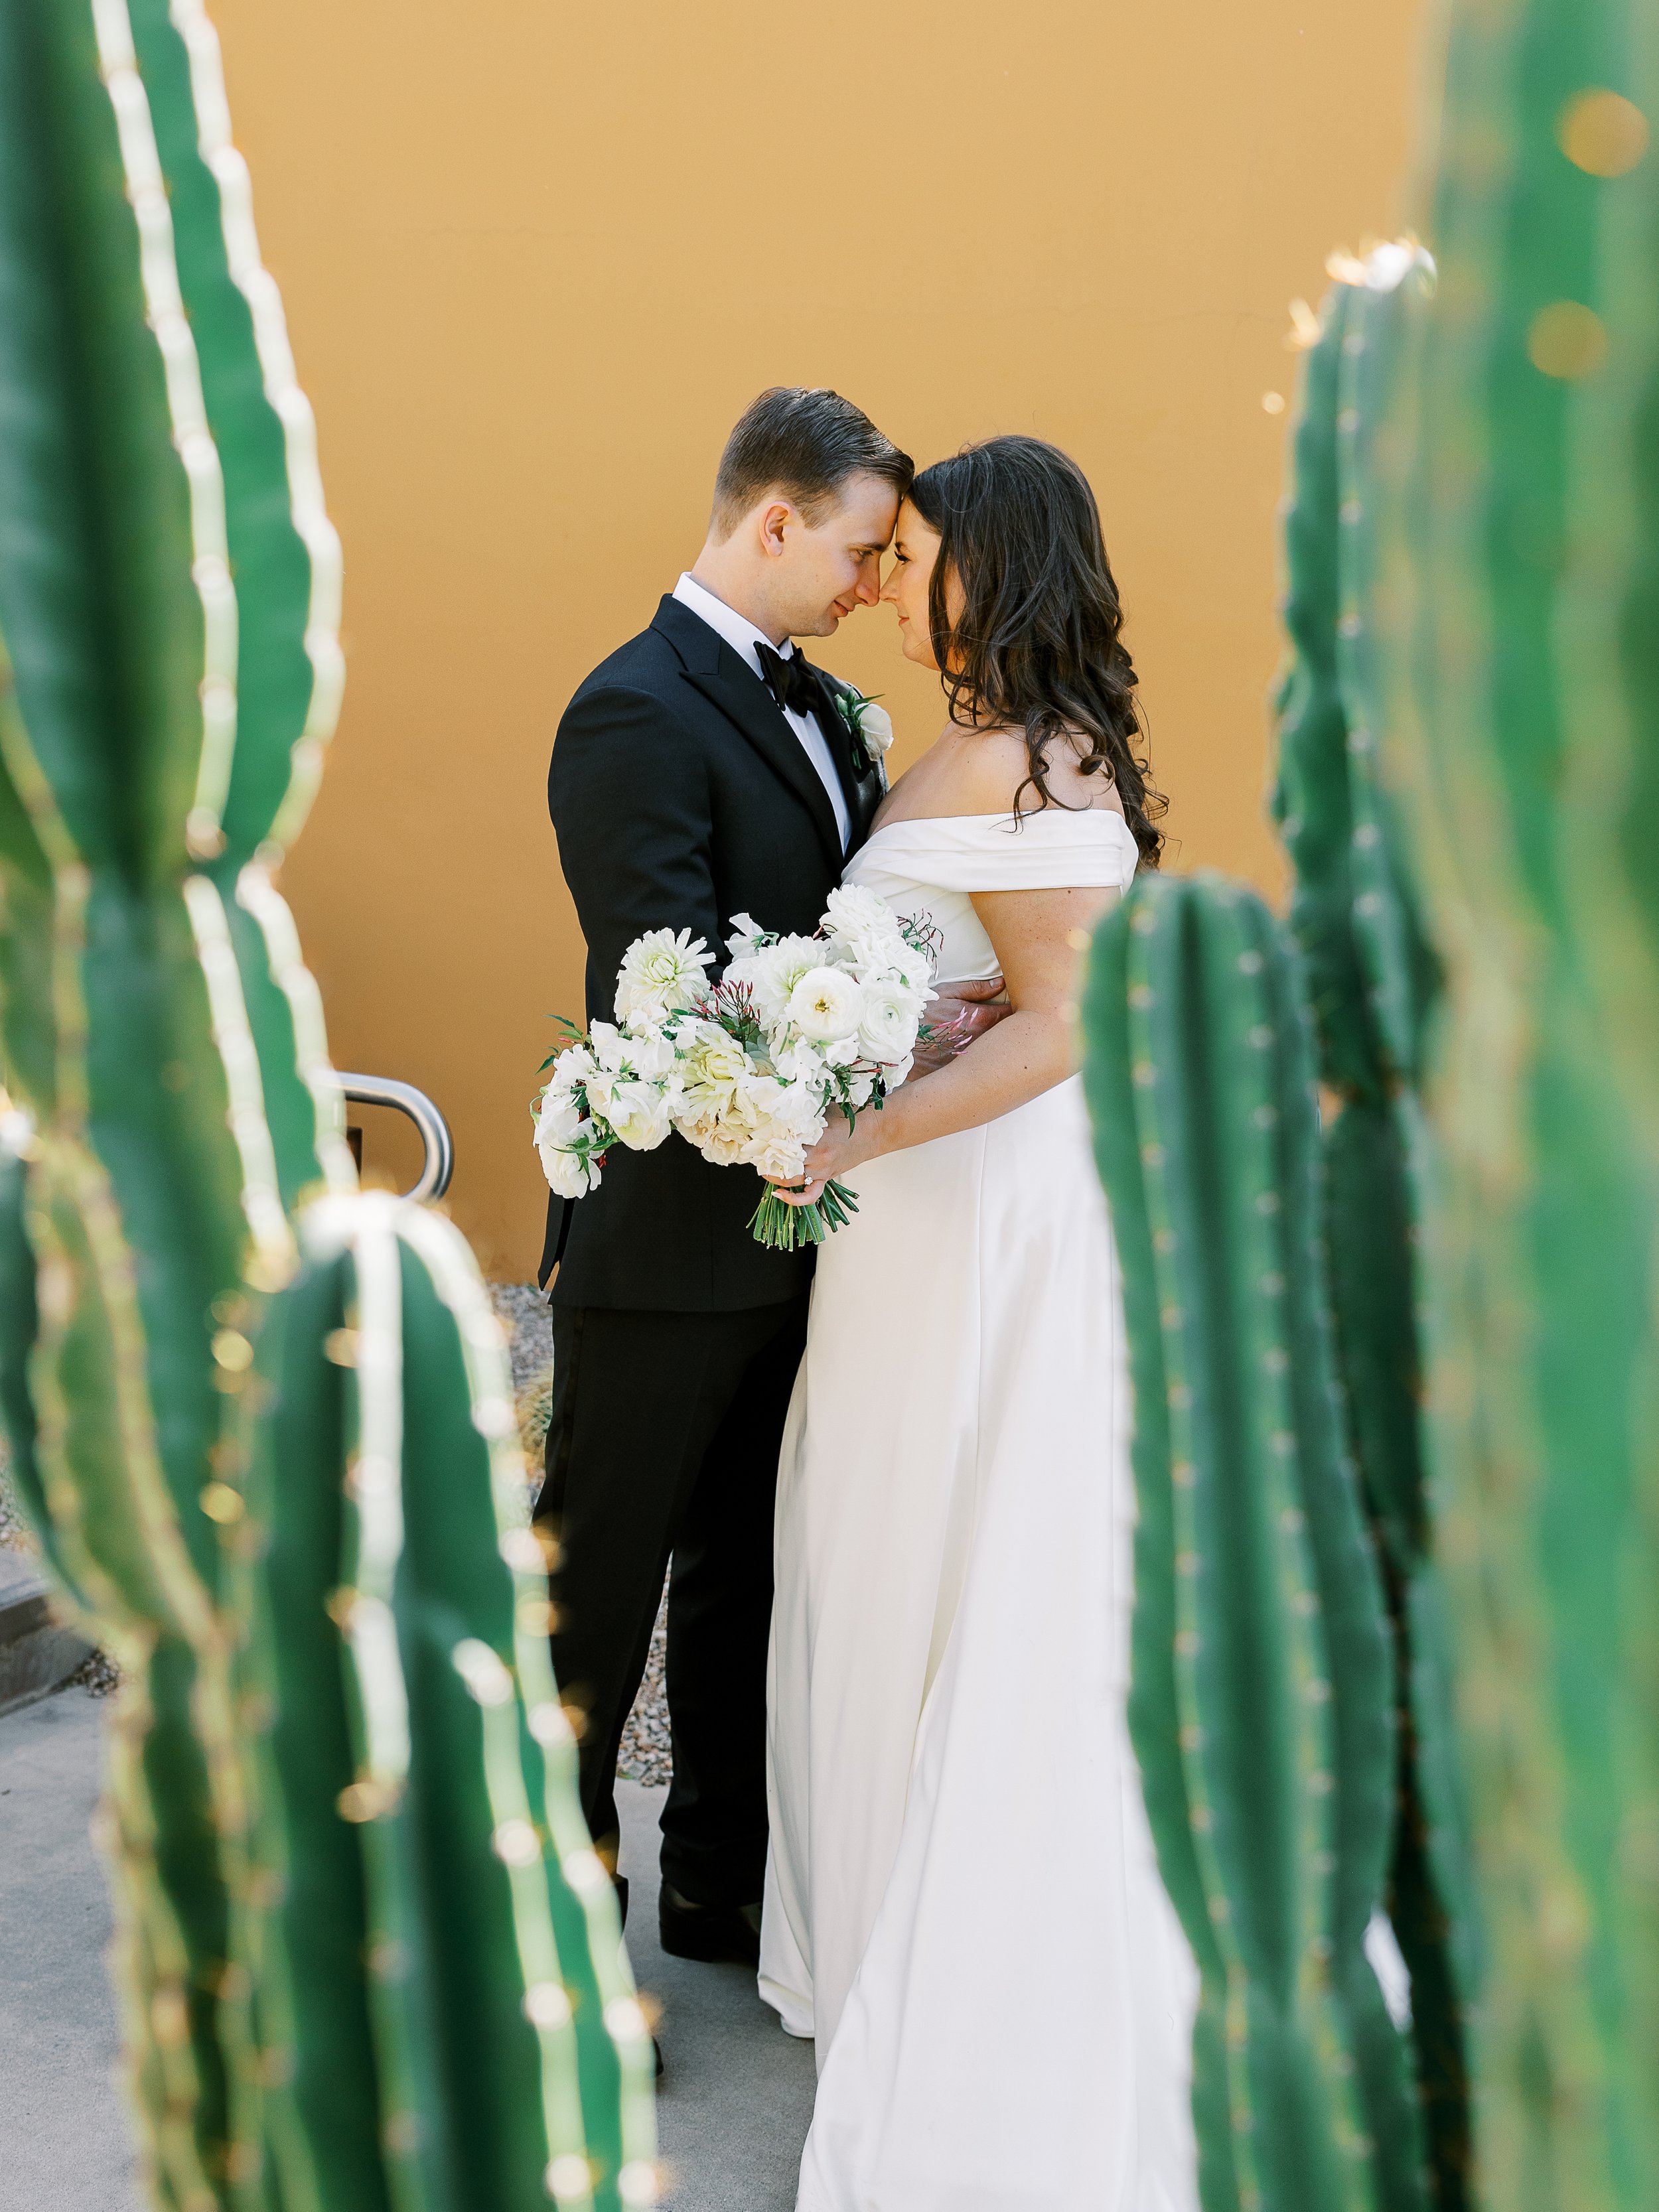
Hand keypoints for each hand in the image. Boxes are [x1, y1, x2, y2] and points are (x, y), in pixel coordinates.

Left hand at [765, 1112, 884, 1208]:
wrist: (873, 1131)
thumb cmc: (850, 1117)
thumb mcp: (824, 1109)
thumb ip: (804, 1113)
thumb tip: (782, 1107)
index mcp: (816, 1139)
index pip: (786, 1144)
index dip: (769, 1142)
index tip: (757, 1138)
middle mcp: (818, 1158)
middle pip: (785, 1164)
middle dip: (768, 1161)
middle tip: (756, 1155)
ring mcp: (822, 1171)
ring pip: (792, 1180)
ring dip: (775, 1177)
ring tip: (764, 1171)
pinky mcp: (827, 1178)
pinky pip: (810, 1195)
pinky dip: (795, 1199)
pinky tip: (780, 1196)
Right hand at [910, 976, 1009, 1074]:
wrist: (897, 1042)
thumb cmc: (921, 1013)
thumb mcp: (946, 993)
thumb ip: (977, 989)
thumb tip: (1001, 983)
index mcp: (981, 1019)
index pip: (1012, 1014)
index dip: (1017, 1010)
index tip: (1015, 1007)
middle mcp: (982, 1041)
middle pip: (1010, 1036)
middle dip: (1013, 1030)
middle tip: (1010, 1025)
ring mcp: (974, 1060)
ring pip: (998, 1054)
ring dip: (999, 1048)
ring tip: (996, 1043)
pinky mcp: (964, 1074)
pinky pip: (981, 1069)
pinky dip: (983, 1064)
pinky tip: (980, 1060)